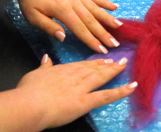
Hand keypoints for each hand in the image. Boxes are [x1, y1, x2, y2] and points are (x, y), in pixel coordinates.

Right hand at [15, 55, 134, 129]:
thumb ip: (44, 66)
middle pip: (93, 68)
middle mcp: (75, 76)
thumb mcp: (34, 74)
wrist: (31, 104)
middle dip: (106, 64)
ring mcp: (82, 88)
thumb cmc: (28, 91)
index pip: (81, 65)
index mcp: (63, 70)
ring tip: (124, 66)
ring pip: (101, 77)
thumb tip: (46, 58)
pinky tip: (132, 87)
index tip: (102, 59)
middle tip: (118, 60)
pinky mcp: (86, 101)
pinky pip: (106, 96)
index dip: (93, 62)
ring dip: (114, 71)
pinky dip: (121, 91)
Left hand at [16, 0, 121, 53]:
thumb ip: (49, 27)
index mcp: (62, 10)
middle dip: (104, 33)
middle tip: (115, 44)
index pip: (80, 28)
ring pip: (95, 8)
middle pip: (91, 20)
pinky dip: (105, 2)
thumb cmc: (30, 1)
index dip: (92, 40)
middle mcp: (73, 2)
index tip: (102, 50)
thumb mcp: (33, 17)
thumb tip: (64, 37)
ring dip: (108, 18)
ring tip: (119, 27)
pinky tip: (115, 7)